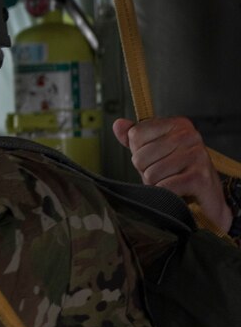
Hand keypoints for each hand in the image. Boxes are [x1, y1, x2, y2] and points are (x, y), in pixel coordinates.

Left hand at [112, 116, 229, 231]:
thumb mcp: (154, 153)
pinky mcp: (199, 177)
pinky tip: (180, 192)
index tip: (157, 159)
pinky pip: (164, 187)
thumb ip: (135, 139)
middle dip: (147, 172)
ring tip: (173, 183)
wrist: (209, 202)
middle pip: (140, 157)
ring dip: (157, 185)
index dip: (139, 153)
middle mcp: (189, 135)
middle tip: (166, 175)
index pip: (135, 135)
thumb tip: (117, 124)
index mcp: (177, 124)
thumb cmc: (178, 174)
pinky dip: (167, 195)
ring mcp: (196, 155)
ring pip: (150, 174)